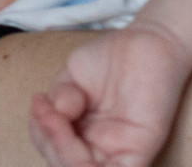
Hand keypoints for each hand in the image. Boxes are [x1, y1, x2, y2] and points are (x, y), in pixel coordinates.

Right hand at [29, 21, 191, 166]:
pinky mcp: (140, 148)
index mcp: (80, 136)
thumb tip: (57, 112)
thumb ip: (60, 98)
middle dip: (52, 142)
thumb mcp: (72, 75)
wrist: (151, 37)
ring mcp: (119, 151)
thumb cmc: (114, 56)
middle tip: (50, 114)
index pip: (53, 149)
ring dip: (65, 153)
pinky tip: (80, 158)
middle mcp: (99, 148)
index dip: (42, 134)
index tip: (40, 104)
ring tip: (59, 118)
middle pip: (65, 165)